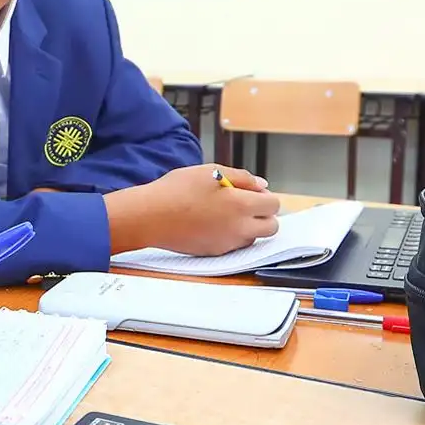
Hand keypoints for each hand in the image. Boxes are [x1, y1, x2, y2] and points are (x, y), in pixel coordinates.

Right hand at [105, 164, 280, 255]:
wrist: (150, 217)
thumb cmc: (177, 190)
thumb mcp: (211, 172)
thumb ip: (242, 177)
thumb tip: (261, 185)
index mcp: (241, 204)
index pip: (273, 204)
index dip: (265, 196)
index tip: (251, 192)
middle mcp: (240, 228)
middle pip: (272, 227)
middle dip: (264, 215)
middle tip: (244, 204)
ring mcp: (228, 243)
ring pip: (254, 238)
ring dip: (249, 226)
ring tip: (225, 213)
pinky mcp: (215, 253)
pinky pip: (235, 246)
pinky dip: (232, 236)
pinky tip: (213, 223)